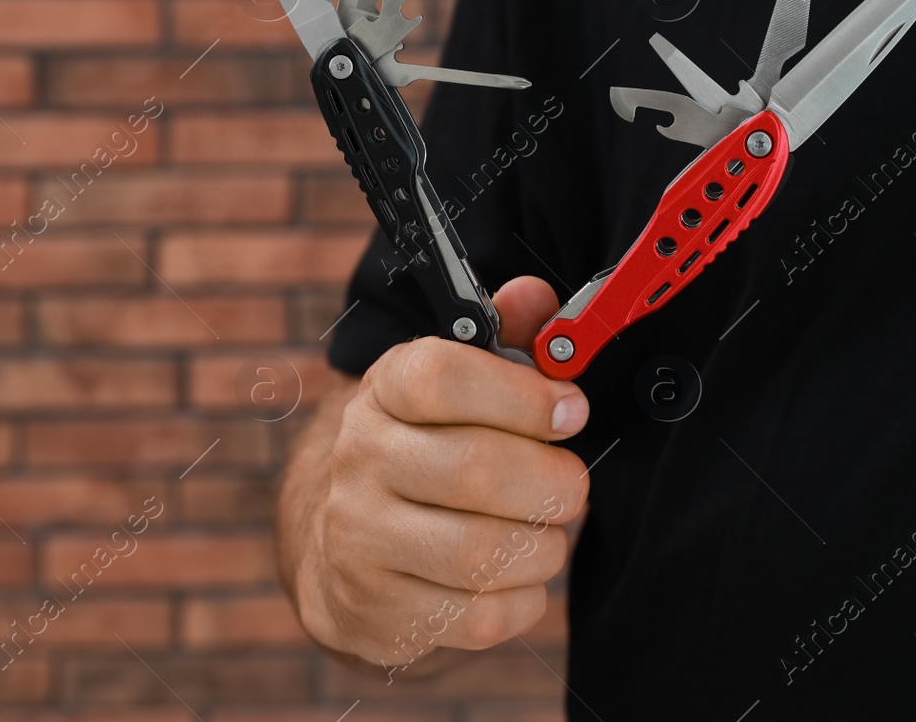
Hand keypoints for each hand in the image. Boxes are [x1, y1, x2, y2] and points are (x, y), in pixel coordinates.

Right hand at [293, 276, 588, 670]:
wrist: (342, 547)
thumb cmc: (428, 450)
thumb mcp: (461, 384)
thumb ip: (509, 336)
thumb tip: (535, 297)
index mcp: (385, 390)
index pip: (443, 377)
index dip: (524, 395)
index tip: (571, 409)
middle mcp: (359, 458)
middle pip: (477, 470)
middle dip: (554, 482)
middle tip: (572, 486)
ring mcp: (359, 538)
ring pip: (483, 553)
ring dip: (542, 546)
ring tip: (543, 532)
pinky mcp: (376, 611)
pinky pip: (478, 617)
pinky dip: (521, 600)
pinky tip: (514, 577)